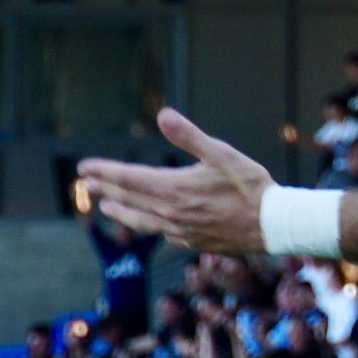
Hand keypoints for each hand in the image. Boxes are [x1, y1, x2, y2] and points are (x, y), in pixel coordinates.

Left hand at [72, 109, 272, 254]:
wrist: (273, 225)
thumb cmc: (251, 187)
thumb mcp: (222, 154)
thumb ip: (189, 136)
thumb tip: (163, 115)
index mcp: (175, 188)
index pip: (129, 178)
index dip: (105, 171)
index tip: (85, 167)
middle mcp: (171, 213)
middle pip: (129, 199)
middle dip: (106, 188)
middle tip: (87, 183)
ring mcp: (180, 231)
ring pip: (141, 220)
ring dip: (121, 211)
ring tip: (106, 206)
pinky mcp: (192, 243)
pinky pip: (161, 233)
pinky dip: (147, 225)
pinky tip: (146, 222)